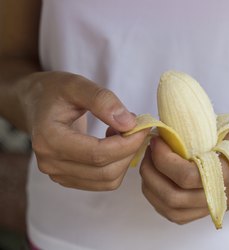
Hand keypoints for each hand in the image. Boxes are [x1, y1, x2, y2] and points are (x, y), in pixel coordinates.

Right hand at [21, 71, 148, 190]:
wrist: (36, 103)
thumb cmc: (55, 91)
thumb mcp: (77, 84)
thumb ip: (102, 100)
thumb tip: (129, 124)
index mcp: (49, 139)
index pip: (97, 154)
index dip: (127, 143)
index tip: (142, 126)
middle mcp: (50, 162)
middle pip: (105, 171)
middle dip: (129, 150)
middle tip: (135, 127)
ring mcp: (58, 174)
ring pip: (108, 180)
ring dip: (124, 158)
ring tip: (120, 132)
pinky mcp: (68, 179)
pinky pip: (103, 182)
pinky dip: (117, 165)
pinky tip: (112, 143)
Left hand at [139, 137, 228, 224]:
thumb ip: (206, 131)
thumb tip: (173, 126)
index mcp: (228, 174)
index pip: (185, 176)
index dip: (164, 157)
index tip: (159, 138)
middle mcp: (220, 196)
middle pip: (172, 198)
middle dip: (151, 171)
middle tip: (150, 148)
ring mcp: (216, 205)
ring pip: (173, 210)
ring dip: (152, 188)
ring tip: (151, 164)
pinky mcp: (213, 207)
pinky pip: (181, 214)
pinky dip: (162, 201)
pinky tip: (159, 181)